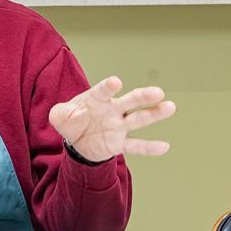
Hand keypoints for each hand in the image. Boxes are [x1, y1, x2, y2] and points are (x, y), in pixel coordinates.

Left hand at [48, 76, 175, 162]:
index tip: (116, 83)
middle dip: (143, 96)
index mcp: (97, 98)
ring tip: (170, 107)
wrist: (78, 141)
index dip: (109, 86)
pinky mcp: (120, 143)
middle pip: (130, 101)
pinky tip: (164, 146)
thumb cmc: (71, 120)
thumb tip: (63, 114)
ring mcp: (119, 126)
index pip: (104, 90)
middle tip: (157, 92)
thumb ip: (59, 113)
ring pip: (139, 119)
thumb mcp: (60, 116)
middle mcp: (112, 109)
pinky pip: (136, 145)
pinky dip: (149, 147)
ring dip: (154, 114)